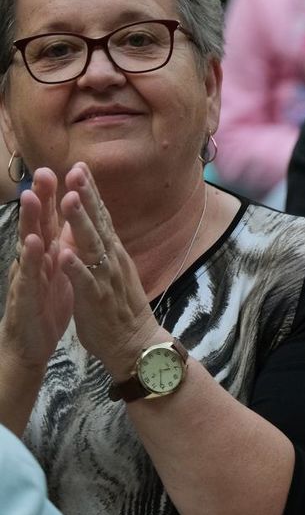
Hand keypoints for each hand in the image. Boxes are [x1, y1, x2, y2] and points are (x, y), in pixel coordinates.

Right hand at [0, 169, 72, 372]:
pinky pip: (28, 275)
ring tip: (31, 196)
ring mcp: (28, 276)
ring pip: (29, 243)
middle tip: (43, 171)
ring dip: (31, 220)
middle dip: (41, 197)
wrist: (31, 345)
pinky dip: (31, 258)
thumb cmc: (46, 306)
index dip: (59, 196)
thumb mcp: (58, 271)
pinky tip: (32, 242)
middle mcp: (37, 261)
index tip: (68, 169)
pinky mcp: (25, 297)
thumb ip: (60, 246)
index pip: (54, 219)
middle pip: (39, 224)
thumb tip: (69, 223)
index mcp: (50, 254)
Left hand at [56, 163, 165, 380]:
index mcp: (113, 252)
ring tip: (70, 200)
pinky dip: (75, 266)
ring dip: (81, 222)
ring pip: (92, 246)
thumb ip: (104, 247)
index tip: (80, 166)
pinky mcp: (98, 299)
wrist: (135, 342)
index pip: (102, 215)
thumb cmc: (120, 308)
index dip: (91, 191)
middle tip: (76, 170)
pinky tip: (65, 252)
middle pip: (99, 222)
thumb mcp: (114, 270)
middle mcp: (112, 259)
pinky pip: (85, 281)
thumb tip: (97, 224)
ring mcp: (106, 278)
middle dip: (86, 196)